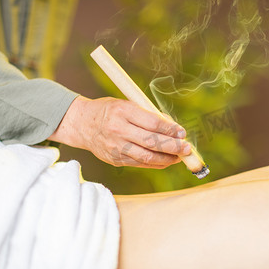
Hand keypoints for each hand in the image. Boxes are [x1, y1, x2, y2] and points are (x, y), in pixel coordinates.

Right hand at [48, 96, 191, 167]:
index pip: (152, 123)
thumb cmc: (109, 111)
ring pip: (147, 157)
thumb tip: (173, 127)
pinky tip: (166, 161)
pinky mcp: (115, 159)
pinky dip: (156, 163)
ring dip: (167, 159)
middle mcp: (118, 130)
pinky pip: (140, 164)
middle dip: (173, 146)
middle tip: (187, 148)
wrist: (81, 124)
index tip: (182, 132)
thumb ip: (148, 115)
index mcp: (122, 111)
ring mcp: (115, 147)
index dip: (170, 129)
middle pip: (151, 142)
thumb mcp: (126, 104)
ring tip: (180, 157)